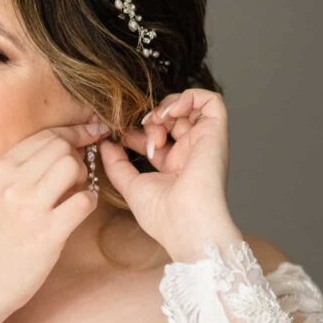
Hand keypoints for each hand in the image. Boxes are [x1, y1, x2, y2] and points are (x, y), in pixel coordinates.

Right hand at [0, 119, 110, 322]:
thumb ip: (24, 169)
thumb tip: (67, 146)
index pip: (44, 135)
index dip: (73, 133)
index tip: (89, 135)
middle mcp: (12, 183)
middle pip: (61, 147)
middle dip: (77, 157)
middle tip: (75, 177)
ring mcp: (29, 208)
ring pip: (73, 166)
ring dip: (83, 177)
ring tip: (74, 193)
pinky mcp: (48, 233)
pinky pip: (84, 200)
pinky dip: (89, 202)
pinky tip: (79, 211)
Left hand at [98, 88, 238, 258]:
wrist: (186, 224)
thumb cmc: (162, 216)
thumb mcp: (130, 186)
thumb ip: (117, 164)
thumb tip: (105, 144)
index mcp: (174, 167)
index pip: (156, 137)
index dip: (138, 131)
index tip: (120, 135)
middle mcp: (191, 153)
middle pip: (171, 120)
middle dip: (152, 120)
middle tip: (144, 133)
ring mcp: (204, 142)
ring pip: (190, 106)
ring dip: (168, 107)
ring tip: (157, 123)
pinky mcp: (216, 133)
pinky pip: (211, 100)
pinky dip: (189, 97)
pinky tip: (170, 113)